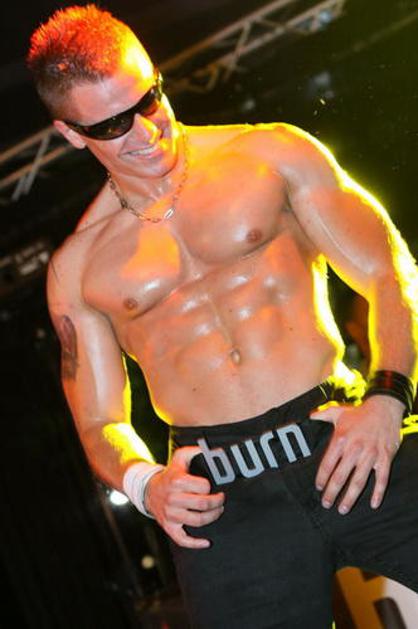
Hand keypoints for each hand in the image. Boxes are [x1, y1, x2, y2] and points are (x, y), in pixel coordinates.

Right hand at [145, 446, 224, 548]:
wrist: (149, 490)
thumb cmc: (170, 474)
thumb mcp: (179, 457)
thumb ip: (194, 451)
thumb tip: (210, 450)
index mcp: (177, 481)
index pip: (203, 486)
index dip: (211, 486)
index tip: (213, 486)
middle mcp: (173, 498)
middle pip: (203, 504)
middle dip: (217, 502)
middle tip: (222, 499)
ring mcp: (170, 515)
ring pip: (198, 521)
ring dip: (213, 517)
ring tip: (218, 511)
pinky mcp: (169, 527)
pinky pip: (182, 540)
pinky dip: (196, 543)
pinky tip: (207, 542)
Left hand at [310, 396, 403, 513]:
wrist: (384, 408)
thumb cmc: (360, 412)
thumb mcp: (338, 411)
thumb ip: (321, 415)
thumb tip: (309, 416)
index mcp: (340, 440)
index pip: (327, 464)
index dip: (322, 478)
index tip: (319, 488)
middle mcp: (354, 449)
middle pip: (340, 477)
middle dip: (332, 493)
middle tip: (326, 504)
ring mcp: (370, 455)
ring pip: (358, 481)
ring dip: (350, 497)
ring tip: (343, 509)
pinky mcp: (385, 458)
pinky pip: (382, 479)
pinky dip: (378, 493)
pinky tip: (373, 504)